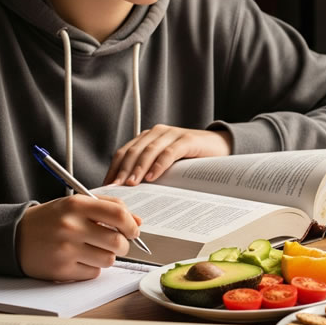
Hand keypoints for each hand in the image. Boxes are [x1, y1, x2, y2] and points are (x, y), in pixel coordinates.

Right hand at [16, 194, 141, 280]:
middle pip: (117, 241)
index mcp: (76, 205)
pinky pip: (94, 272)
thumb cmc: (50, 220)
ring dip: (106, 257)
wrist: (14, 237)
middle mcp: (71, 226)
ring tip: (93, 249)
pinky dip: (91, 268)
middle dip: (123, 244)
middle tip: (115, 242)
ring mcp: (66, 250)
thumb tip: (137, 221)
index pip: (118, 213)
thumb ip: (108, 207)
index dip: (131, 224)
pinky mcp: (62, 270)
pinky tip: (79, 259)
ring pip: (109, 259)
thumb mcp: (75, 204)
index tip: (133, 230)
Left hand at [104, 125, 232, 184]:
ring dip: (137, 168)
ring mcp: (171, 134)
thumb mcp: (165, 164)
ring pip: (148, 151)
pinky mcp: (187, 140)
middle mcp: (156, 133)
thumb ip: (148, 170)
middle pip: (133, 151)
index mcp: (147, 138)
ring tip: (131, 184)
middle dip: (122, 171)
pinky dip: (158, 165)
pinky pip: (169, 152)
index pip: (123, 153)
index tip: (106, 188)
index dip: (113, 170)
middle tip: (115, 189)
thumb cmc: (190, 158)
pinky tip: (152, 177)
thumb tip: (127, 191)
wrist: (219, 147)